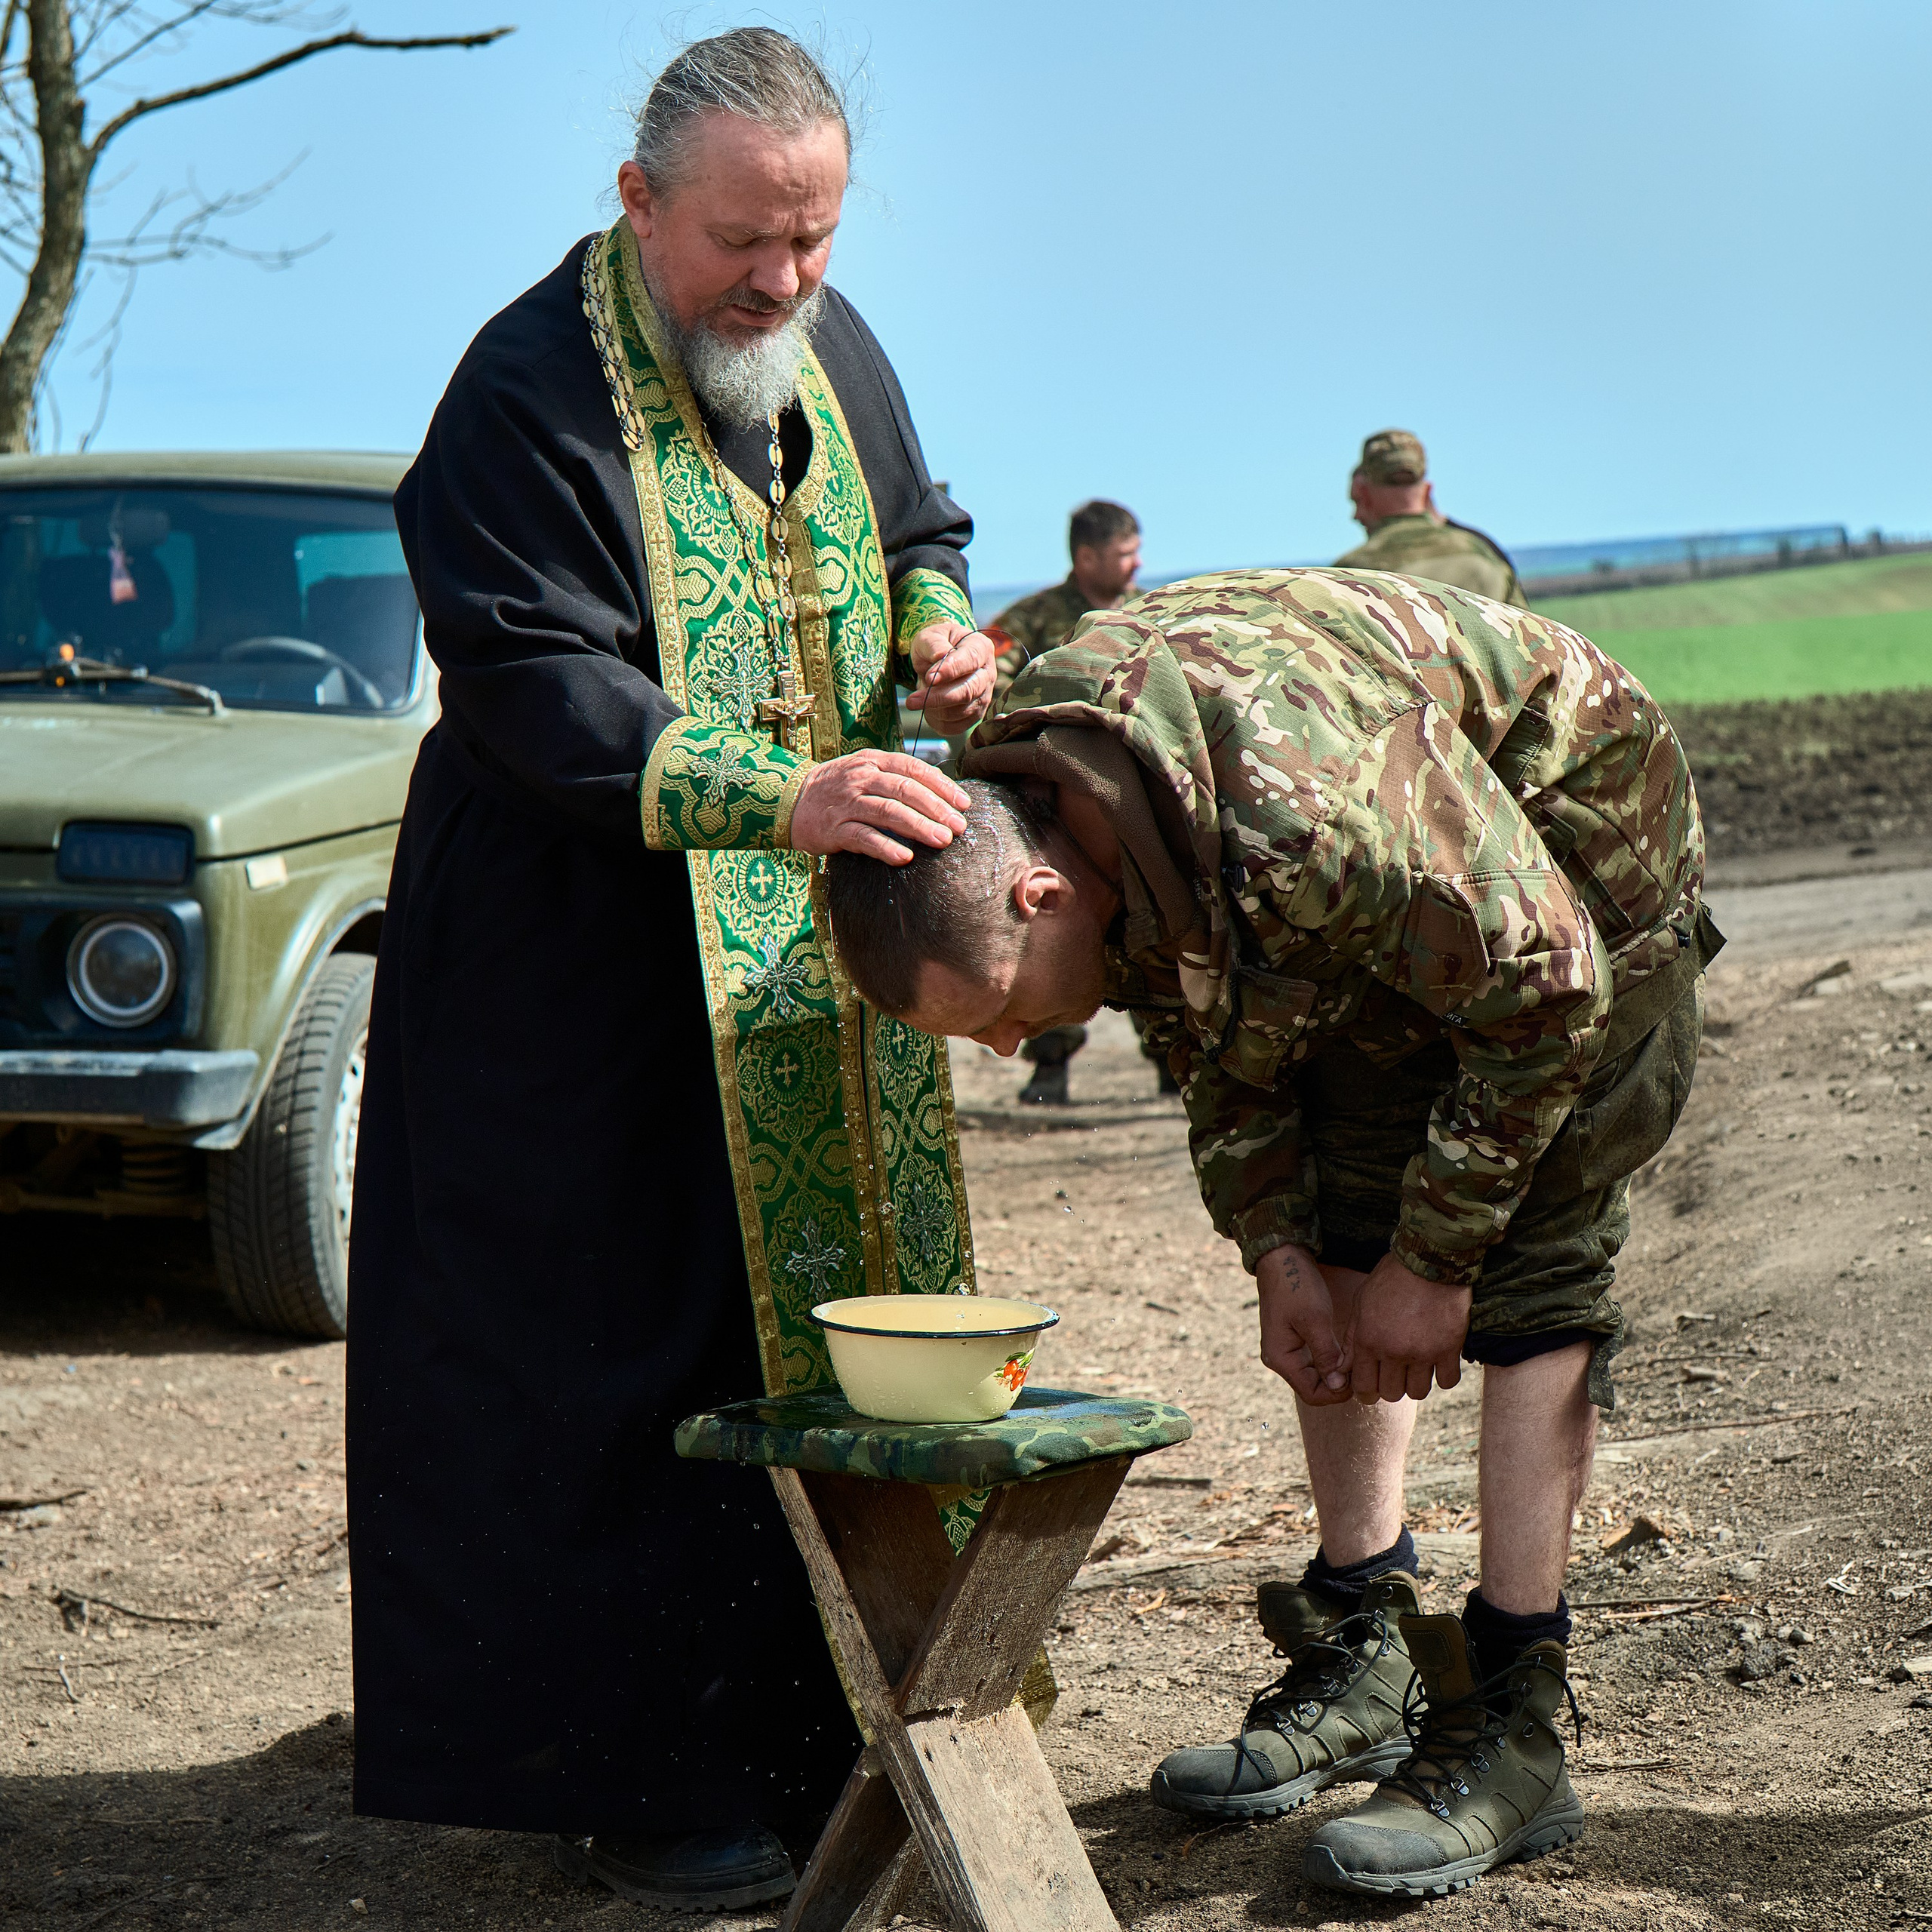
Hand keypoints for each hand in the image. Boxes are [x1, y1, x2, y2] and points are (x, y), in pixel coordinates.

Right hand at [788, 749, 967, 864]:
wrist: (789, 800)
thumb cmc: (837, 788)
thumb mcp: (865, 772)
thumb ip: (897, 778)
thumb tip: (940, 794)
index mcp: (873, 762)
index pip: (914, 768)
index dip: (942, 786)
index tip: (963, 803)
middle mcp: (861, 779)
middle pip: (905, 790)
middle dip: (936, 809)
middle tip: (959, 827)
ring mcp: (846, 803)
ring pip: (888, 812)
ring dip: (918, 827)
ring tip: (942, 841)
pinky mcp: (833, 829)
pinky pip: (863, 837)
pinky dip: (885, 847)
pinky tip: (905, 857)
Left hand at [905, 621, 995, 734]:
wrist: (941, 659)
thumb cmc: (937, 645)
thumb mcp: (930, 636)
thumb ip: (934, 645)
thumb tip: (940, 658)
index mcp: (980, 648)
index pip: (970, 661)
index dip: (950, 671)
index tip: (929, 677)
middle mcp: (987, 674)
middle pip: (968, 691)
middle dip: (938, 698)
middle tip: (911, 701)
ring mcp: (984, 696)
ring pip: (960, 712)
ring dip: (934, 708)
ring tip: (920, 695)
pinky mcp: (975, 715)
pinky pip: (955, 726)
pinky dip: (937, 721)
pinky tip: (928, 708)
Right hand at [1255, 1243, 1353, 1404]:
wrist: (1281, 1256)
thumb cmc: (1296, 1285)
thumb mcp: (1315, 1320)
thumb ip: (1326, 1355)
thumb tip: (1338, 1386)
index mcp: (1280, 1358)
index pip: (1312, 1394)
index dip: (1337, 1393)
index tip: (1360, 1379)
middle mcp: (1279, 1358)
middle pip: (1313, 1386)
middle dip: (1338, 1383)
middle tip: (1362, 1369)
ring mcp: (1285, 1348)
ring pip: (1314, 1374)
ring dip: (1335, 1371)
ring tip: (1355, 1360)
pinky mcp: (1292, 1338)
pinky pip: (1312, 1359)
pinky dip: (1329, 1359)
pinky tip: (1345, 1350)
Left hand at [1344, 1253, 1471, 1403]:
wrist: (1429, 1258)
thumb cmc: (1391, 1278)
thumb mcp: (1361, 1303)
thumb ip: (1351, 1339)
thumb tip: (1342, 1370)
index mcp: (1368, 1339)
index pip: (1363, 1386)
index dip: (1366, 1392)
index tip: (1371, 1388)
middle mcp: (1393, 1351)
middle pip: (1390, 1393)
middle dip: (1390, 1387)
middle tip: (1394, 1374)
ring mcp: (1423, 1352)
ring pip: (1417, 1392)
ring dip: (1415, 1383)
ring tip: (1415, 1367)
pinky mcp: (1449, 1348)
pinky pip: (1447, 1381)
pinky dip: (1442, 1376)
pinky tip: (1437, 1362)